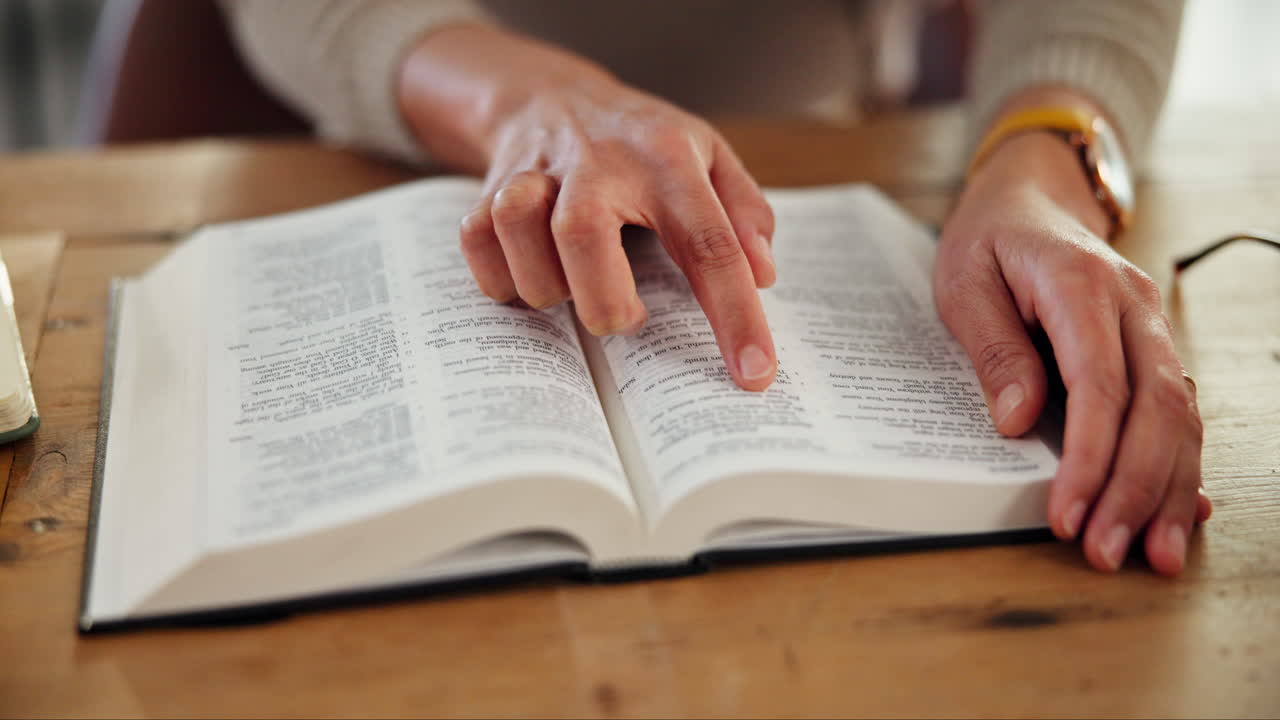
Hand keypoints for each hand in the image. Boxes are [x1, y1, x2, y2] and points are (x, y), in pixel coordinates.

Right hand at [397, 24, 776, 390]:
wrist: (551, 94)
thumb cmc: (642, 143)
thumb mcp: (710, 156)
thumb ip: (745, 212)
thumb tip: (762, 275)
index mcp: (667, 158)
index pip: (709, 242)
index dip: (735, 315)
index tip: (753, 376)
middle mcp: (597, 161)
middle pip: (582, 235)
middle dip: (605, 301)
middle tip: (627, 318)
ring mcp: (536, 172)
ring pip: (520, 233)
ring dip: (548, 286)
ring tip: (576, 287)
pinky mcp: (487, 189)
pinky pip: (478, 244)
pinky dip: (502, 278)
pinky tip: (533, 275)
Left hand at [935, 130, 1211, 575]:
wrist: (1030, 194)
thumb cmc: (989, 238)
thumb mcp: (964, 282)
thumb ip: (994, 349)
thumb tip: (1019, 421)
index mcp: (1081, 283)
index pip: (1101, 383)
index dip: (1091, 456)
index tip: (1069, 512)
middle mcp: (1134, 307)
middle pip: (1157, 408)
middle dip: (1137, 488)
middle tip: (1109, 552)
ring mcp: (1151, 327)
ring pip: (1180, 415)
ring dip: (1168, 489)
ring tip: (1153, 553)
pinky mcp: (1153, 348)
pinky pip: (1177, 410)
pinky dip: (1179, 464)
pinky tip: (1183, 511)